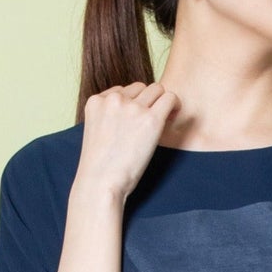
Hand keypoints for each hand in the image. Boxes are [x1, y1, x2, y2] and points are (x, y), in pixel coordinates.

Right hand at [76, 81, 180, 200]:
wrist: (100, 184)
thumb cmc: (99, 168)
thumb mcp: (96, 133)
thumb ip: (109, 117)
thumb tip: (132, 113)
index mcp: (96, 101)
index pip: (122, 91)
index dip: (133, 104)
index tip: (136, 121)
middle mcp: (114, 99)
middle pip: (141, 88)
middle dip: (148, 101)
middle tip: (151, 120)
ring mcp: (132, 108)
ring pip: (157, 89)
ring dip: (161, 102)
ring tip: (164, 119)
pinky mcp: (150, 119)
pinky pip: (170, 98)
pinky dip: (175, 105)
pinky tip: (173, 117)